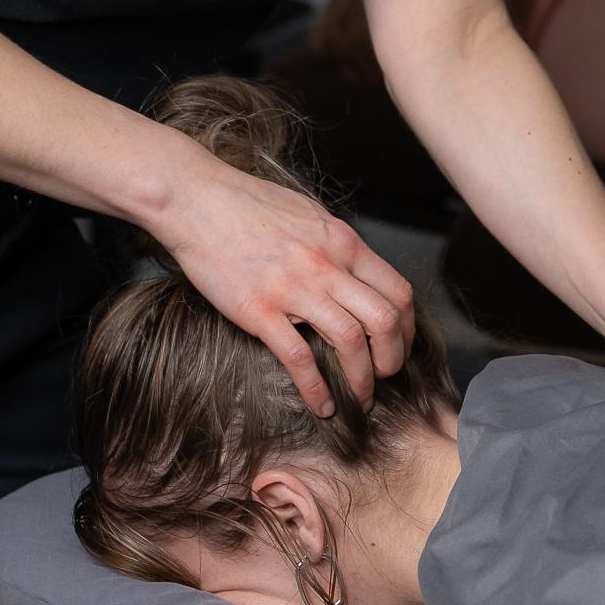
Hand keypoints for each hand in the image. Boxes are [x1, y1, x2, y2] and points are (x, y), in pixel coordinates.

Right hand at [158, 152, 415, 418]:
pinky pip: (298, 357)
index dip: (408, 328)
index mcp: (343, 242)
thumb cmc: (249, 204)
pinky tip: (320, 405)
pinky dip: (315, 389)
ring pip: (351, 341)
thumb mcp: (310, 215)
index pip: (398, 290)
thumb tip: (355, 272)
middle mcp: (327, 265)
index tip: (400, 347)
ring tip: (359, 398)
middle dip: (393, 358)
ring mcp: (294, 288)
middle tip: (386, 377)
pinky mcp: (259, 309)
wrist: (197, 199)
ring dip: (361, 379)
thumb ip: (336, 246)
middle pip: (386, 320)